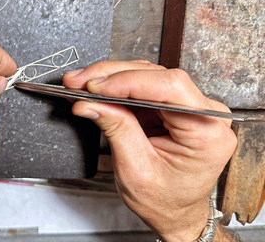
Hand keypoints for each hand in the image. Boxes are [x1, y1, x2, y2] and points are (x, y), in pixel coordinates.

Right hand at [63, 60, 236, 241]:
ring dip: (110, 77)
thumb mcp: (135, 170)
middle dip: (111, 76)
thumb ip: (116, 129)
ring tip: (81, 84)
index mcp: (207, 132)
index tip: (94, 87)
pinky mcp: (172, 105)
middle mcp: (204, 113)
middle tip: (78, 82)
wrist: (173, 211)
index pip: (170, 88)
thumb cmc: (165, 200)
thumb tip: (90, 102)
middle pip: (156, 76)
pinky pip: (143, 85)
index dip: (127, 82)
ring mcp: (190, 106)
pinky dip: (115, 86)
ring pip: (146, 75)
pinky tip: (95, 88)